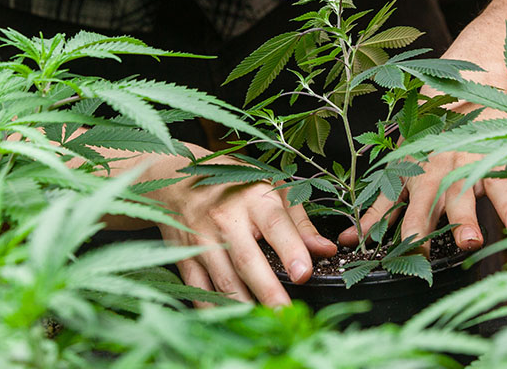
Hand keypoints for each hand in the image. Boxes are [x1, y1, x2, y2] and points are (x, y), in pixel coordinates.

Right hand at [153, 152, 336, 306]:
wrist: (179, 179)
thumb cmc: (236, 185)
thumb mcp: (273, 190)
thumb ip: (300, 223)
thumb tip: (327, 251)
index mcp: (255, 198)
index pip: (275, 225)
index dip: (291, 250)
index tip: (304, 274)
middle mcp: (227, 219)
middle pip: (247, 259)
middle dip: (268, 291)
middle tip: (286, 315)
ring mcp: (202, 239)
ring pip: (223, 279)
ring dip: (244, 306)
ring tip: (264, 326)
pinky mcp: (185, 256)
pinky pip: (199, 288)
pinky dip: (214, 309)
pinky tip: (231, 323)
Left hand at [338, 108, 506, 253]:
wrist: (463, 86)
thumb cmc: (425, 139)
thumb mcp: (400, 170)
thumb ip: (379, 208)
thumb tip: (347, 241)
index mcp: (422, 175)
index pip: (412, 206)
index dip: (408, 229)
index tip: (407, 252)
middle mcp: (451, 168)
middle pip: (455, 195)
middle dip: (460, 218)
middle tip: (467, 242)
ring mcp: (482, 158)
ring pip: (495, 181)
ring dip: (506, 205)